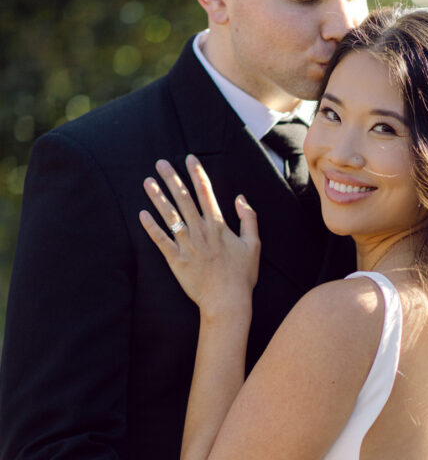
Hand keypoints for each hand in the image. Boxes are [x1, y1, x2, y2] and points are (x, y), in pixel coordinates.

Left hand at [139, 156, 259, 316]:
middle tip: (161, 162)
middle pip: (184, 199)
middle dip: (172, 179)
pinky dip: (150, 226)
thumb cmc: (242, 275)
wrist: (227, 301)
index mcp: (218, 225)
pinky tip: (142, 214)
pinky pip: (160, 240)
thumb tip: (240, 198)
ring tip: (147, 181)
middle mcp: (200, 231)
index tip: (189, 158)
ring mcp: (186, 245)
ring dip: (157, 197)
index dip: (197, 173)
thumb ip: (248, 219)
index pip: (206, 192)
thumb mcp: (253, 245)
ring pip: (169, 215)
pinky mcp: (175, 259)